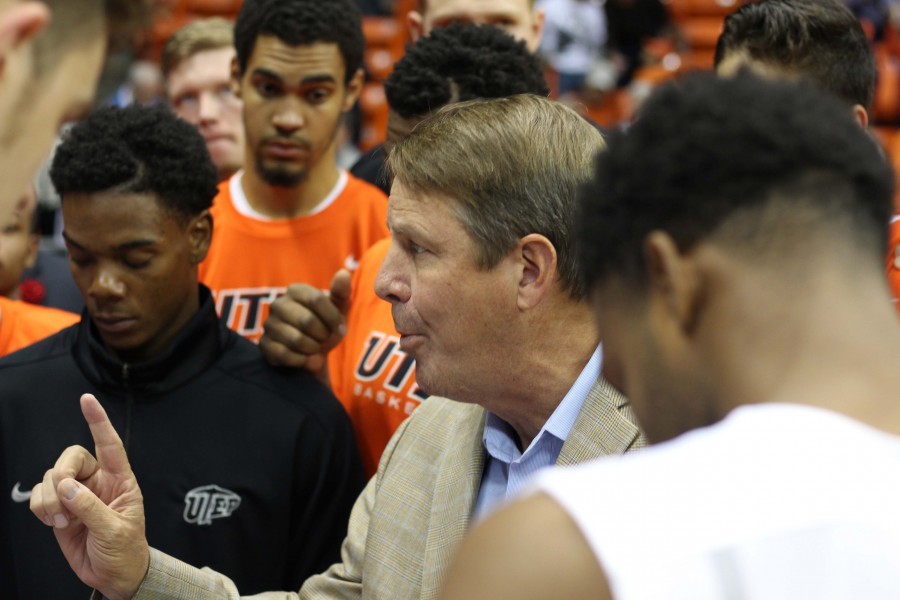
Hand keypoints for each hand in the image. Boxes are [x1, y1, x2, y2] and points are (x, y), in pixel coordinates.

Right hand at [30, 393, 148, 599]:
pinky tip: (53, 522)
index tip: (87, 399)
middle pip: (71, 458)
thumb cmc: (125, 551)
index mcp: (120, 480)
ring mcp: (77, 495)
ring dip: (49, 499)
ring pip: (51, 477)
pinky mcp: (59, 509)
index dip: (98, 421)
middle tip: (64, 499)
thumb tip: (66, 486)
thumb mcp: (115, 530)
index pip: (110, 444)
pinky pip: (40, 496)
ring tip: (61, 522)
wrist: (114, 576)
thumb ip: (91, 508)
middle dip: (61, 474)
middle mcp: (97, 482)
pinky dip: (40, 508)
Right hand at [260, 269, 351, 379]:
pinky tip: (306, 358)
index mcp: (296, 290)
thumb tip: (344, 273)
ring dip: (313, 349)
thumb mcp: (339, 309)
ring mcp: (269, 325)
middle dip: (323, 335)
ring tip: (316, 348)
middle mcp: (278, 304)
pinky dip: (302, 360)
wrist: (314, 352)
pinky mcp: (264, 345)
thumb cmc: (326, 325)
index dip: (333, 318)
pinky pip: (285, 354)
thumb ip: (342, 292)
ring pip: (296, 339)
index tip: (340, 328)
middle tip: (325, 339)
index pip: (317, 299)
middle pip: (306, 321)